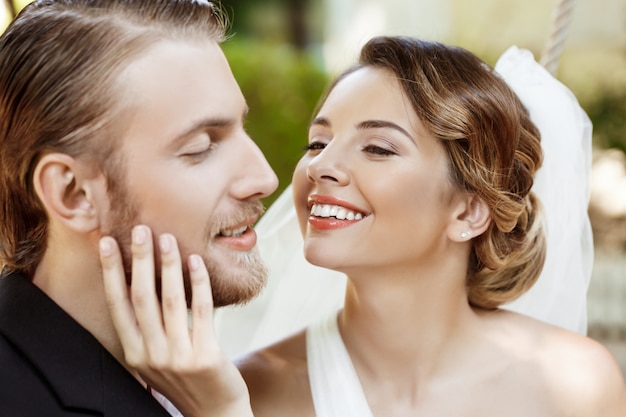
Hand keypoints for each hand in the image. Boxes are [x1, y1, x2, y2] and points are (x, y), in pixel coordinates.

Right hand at [99, 225, 251, 416]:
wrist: (215, 411)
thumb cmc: (186, 378)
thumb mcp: (157, 356)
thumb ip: (148, 327)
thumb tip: (143, 280)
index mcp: (134, 353)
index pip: (117, 305)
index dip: (112, 272)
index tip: (107, 243)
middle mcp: (150, 355)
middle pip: (140, 298)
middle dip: (139, 260)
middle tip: (140, 230)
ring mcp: (177, 356)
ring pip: (170, 301)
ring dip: (167, 266)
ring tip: (167, 239)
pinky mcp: (205, 355)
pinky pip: (201, 311)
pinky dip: (198, 283)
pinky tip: (196, 262)